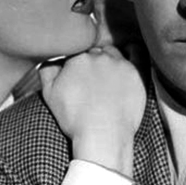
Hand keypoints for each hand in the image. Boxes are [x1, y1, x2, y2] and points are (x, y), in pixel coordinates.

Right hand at [39, 46, 145, 176]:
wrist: (102, 134)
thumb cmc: (75, 118)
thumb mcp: (50, 94)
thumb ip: (47, 70)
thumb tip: (50, 58)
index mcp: (77, 58)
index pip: (76, 51)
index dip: (76, 63)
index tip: (78, 75)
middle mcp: (99, 56)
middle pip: (95, 51)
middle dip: (92, 61)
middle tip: (92, 79)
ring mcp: (119, 64)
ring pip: (113, 52)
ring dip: (109, 59)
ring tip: (108, 75)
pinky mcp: (136, 73)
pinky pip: (137, 53)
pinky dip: (133, 50)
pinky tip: (131, 51)